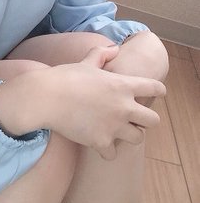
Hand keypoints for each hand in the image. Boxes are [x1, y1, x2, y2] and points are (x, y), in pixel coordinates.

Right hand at [0, 45, 165, 160]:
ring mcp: (114, 126)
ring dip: (129, 135)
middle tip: (132, 117)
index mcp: (123, 85)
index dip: (156, 90)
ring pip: (138, 138)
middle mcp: (124, 107)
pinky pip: (113, 154)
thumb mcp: (86, 61)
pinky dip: (107, 150)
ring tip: (117, 131)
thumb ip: (102, 54)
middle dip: (145, 119)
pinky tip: (98, 143)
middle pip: (154, 120)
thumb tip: (114, 48)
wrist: (46, 98)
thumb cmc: (66, 76)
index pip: (156, 88)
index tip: (152, 93)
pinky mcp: (101, 142)